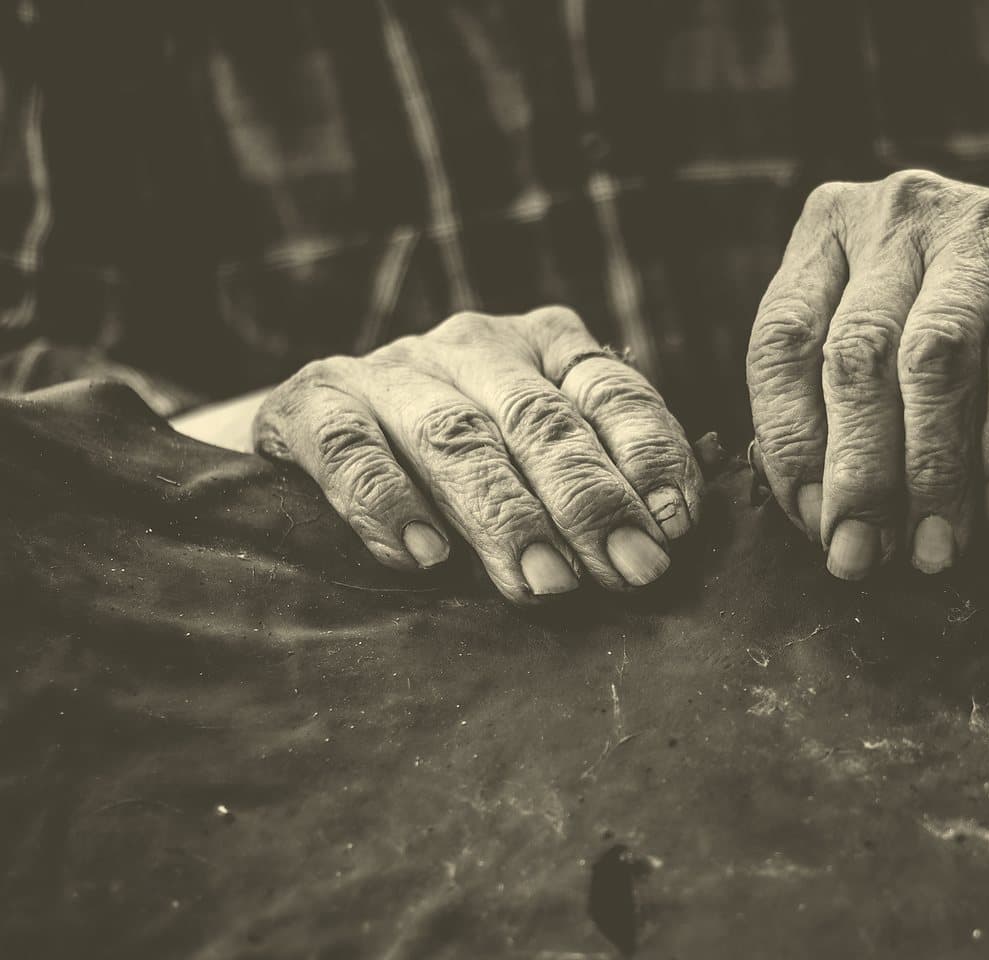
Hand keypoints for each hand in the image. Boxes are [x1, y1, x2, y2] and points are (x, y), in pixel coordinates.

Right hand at [255, 307, 701, 603]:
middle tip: (629, 569)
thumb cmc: (460, 473)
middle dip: (590, 500)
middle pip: (540, 420)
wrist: (316, 442)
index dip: (647, 454)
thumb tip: (664, 546)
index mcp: (546, 349)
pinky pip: (349, 447)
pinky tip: (423, 556)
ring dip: (504, 514)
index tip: (673, 523)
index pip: (610, 391)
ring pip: (456, 435)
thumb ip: (593, 487)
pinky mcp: (313, 401)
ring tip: (544, 581)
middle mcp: (474, 347)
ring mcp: (391, 370)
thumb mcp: (535, 466)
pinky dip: (386, 501)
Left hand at [746, 167, 988, 578]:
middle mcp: (900, 212)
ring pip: (935, 360)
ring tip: (939, 547)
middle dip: (859, 475)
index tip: (814, 524)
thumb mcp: (907, 344)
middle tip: (865, 558)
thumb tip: (821, 520)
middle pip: (855, 358)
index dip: (791, 443)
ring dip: (934, 472)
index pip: (781, 342)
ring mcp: (984, 223)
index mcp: (834, 230)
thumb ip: (855, 408)